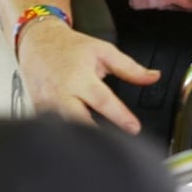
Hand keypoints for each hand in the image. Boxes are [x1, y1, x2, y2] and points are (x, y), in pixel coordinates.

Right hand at [16, 18, 159, 133]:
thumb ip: (130, 68)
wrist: (38, 43)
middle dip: (96, 135)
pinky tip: (79, 143)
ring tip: (100, 148)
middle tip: (116, 146)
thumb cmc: (70, 48)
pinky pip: (53, 129)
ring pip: (64, 128)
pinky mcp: (37, 112)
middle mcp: (60, 94)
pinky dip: (66, 136)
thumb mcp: (104, 52)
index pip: (102, 101)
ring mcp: (46, 105)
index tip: (134, 129)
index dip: (120, 117)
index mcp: (79, 78)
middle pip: (77, 121)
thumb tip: (154, 77)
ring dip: (80, 139)